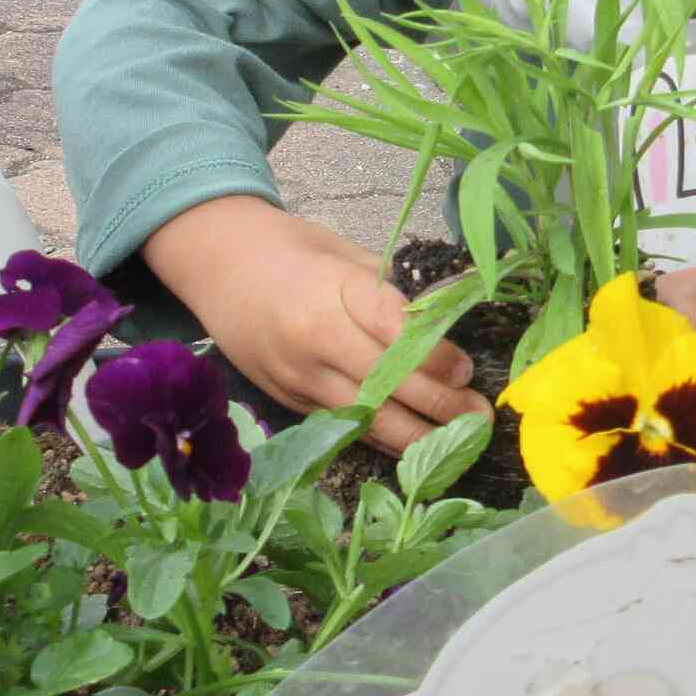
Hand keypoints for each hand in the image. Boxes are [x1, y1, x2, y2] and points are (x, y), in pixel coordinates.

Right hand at [144, 198, 484, 454]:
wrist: (216, 265)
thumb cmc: (290, 250)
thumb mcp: (344, 252)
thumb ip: (391, 291)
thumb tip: (445, 321)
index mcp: (330, 292)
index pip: (394, 332)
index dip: (436, 358)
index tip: (467, 371)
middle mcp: (313, 340)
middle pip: (386, 384)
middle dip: (438, 406)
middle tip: (479, 415)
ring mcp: (298, 376)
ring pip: (366, 418)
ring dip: (417, 436)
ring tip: (461, 442)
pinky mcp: (288, 400)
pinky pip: (344, 426)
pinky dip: (382, 438)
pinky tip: (416, 445)